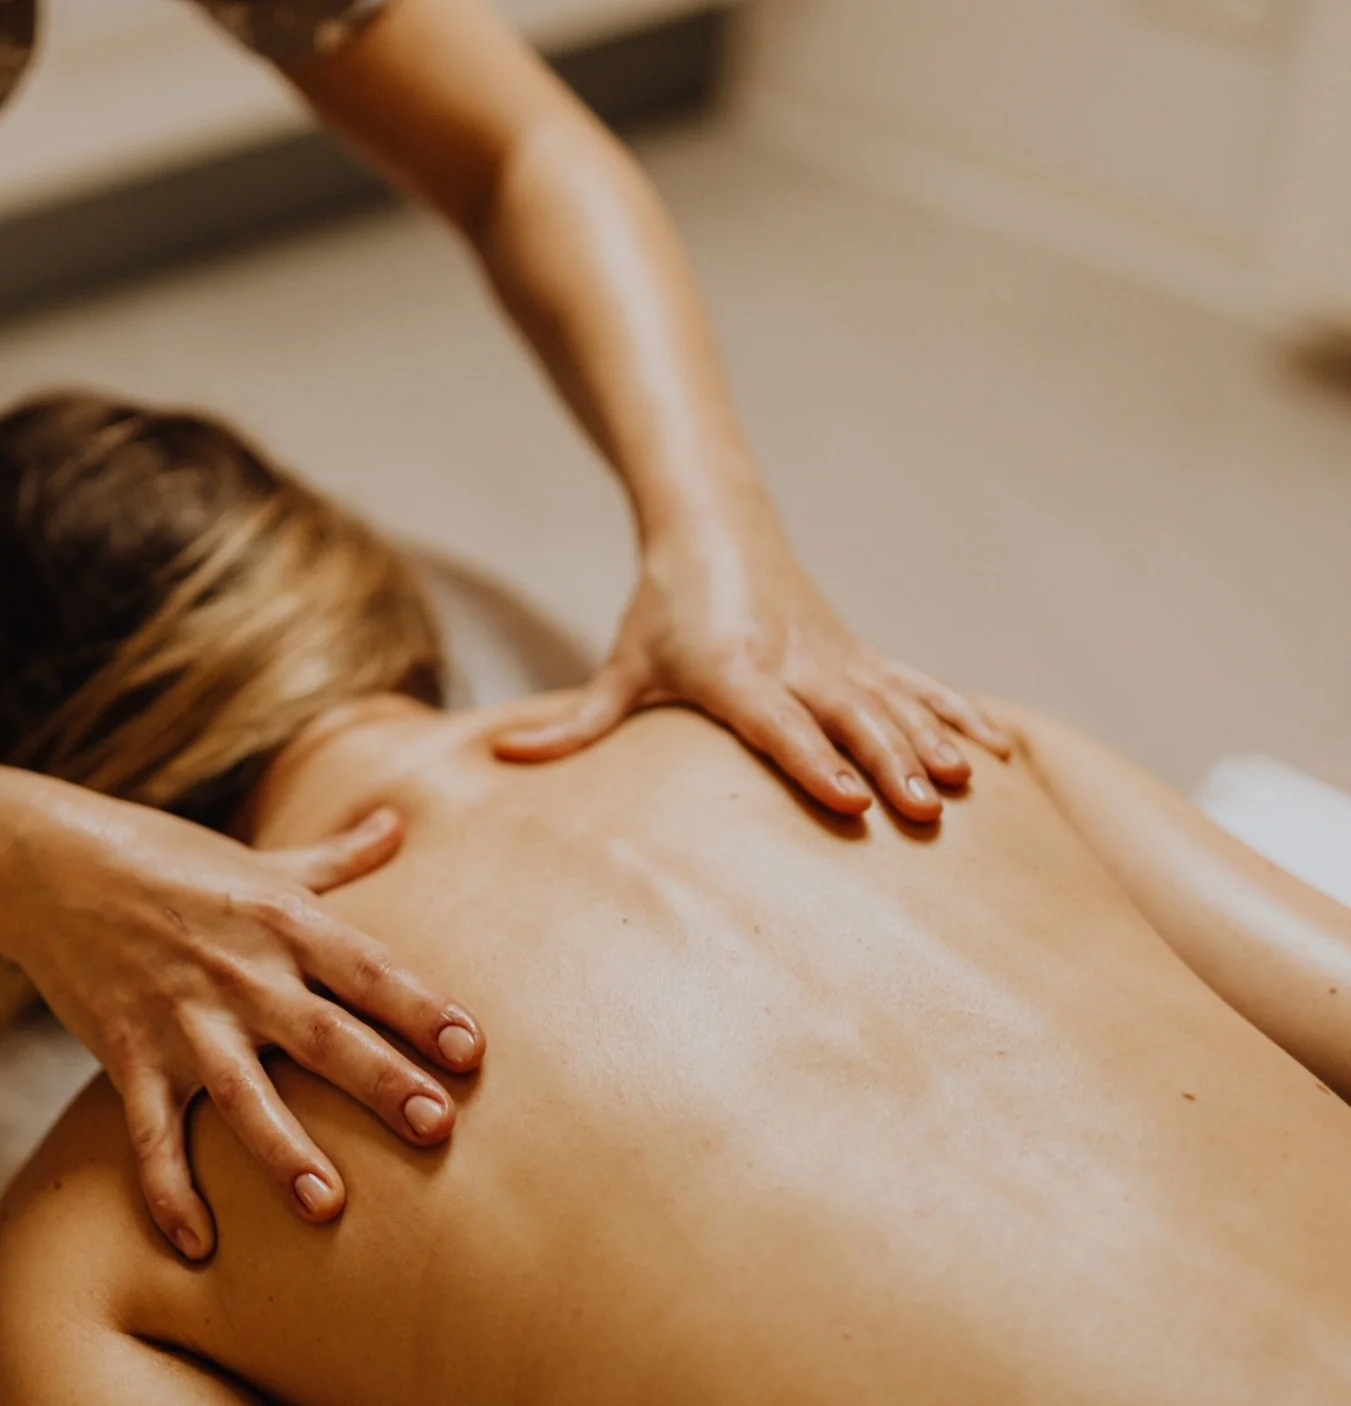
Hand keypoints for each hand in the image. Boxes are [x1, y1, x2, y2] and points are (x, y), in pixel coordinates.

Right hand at [0, 784, 484, 1259]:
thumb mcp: (259, 857)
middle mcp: (239, 971)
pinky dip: (169, 1191)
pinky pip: (152, 1134)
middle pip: (322, 1033)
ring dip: (284, 1149)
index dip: (420, 1006)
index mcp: (282, 920)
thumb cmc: (168, 859)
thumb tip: (397, 823)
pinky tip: (197, 1246)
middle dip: (379, 1080)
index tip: (470, 1048)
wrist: (50, 865)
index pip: (366, 967)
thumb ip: (335, 856)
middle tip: (435, 1126)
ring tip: (328, 1205)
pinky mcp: (128, 1055)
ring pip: (242, 1092)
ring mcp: (181, 1018)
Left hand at [492, 521, 1009, 821]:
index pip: (777, 723)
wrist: (713, 530)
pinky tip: (999, 755)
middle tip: (921, 810)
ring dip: (930, 743)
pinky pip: (919, 685)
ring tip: (963, 788)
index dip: (813, 759)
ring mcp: (835, 656)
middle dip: (888, 762)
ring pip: (892, 702)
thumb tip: (502, 754)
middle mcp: (793, 662)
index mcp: (733, 671)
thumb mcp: (619, 666)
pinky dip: (959, 715)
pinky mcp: (860, 653)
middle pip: (848, 717)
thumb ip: (573, 724)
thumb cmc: (659, 612)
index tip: (849, 799)